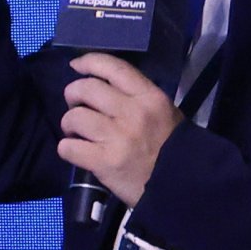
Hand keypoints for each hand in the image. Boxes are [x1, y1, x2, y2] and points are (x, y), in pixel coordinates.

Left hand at [58, 52, 179, 206]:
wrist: (183, 188)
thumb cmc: (174, 149)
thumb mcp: (165, 113)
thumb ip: (136, 97)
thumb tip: (101, 87)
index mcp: (150, 97)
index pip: (113, 68)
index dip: (89, 62)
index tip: (76, 65)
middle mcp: (132, 113)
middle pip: (85, 89)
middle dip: (73, 95)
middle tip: (76, 107)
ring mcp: (117, 137)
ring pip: (73, 117)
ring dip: (69, 124)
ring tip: (77, 133)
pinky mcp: (104, 162)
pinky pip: (68, 147)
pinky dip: (67, 149)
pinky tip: (77, 152)